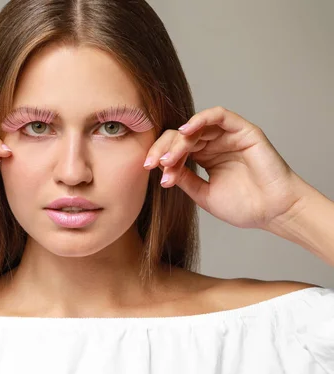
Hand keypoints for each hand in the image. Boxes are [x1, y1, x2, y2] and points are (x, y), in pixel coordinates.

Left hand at [143, 106, 304, 229]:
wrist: (272, 212)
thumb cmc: (243, 206)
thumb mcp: (202, 193)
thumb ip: (184, 178)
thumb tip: (160, 167)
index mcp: (204, 158)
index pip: (176, 149)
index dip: (160, 156)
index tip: (147, 169)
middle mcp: (214, 144)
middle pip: (181, 137)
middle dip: (164, 148)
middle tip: (153, 163)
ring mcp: (227, 136)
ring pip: (195, 127)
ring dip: (179, 140)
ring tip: (169, 157)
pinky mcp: (242, 130)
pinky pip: (219, 115)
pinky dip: (200, 119)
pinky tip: (186, 131)